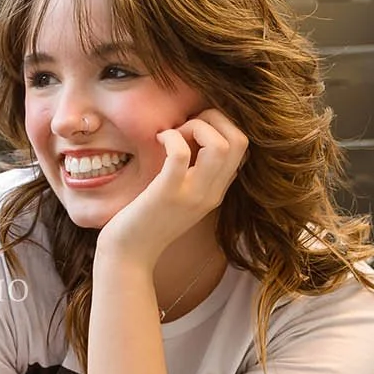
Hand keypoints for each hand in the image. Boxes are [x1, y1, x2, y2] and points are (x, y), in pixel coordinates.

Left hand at [97, 108, 248, 268]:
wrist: (129, 254)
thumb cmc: (148, 219)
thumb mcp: (182, 195)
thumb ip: (196, 171)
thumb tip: (194, 131)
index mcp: (217, 191)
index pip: (243, 147)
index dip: (222, 126)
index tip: (193, 131)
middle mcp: (211, 193)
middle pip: (240, 141)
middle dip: (214, 119)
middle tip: (185, 128)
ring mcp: (192, 195)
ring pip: (220, 145)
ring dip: (196, 127)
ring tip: (174, 135)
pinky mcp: (167, 194)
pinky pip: (181, 154)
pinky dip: (171, 137)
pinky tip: (158, 139)